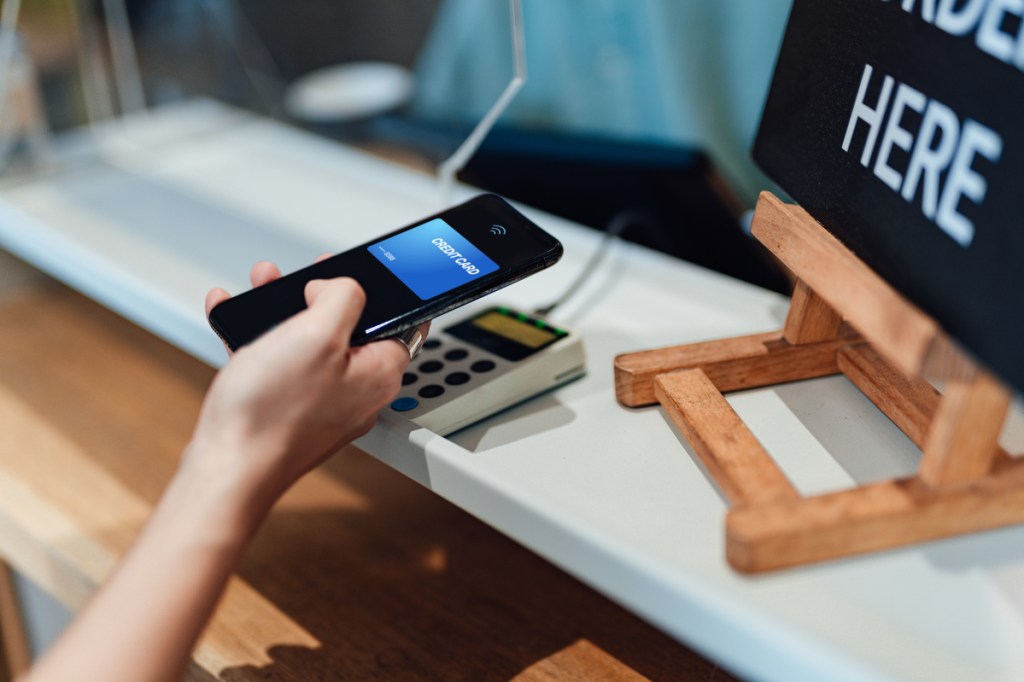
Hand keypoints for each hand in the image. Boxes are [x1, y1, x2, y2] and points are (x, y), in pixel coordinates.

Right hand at [186, 260, 418, 515]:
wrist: (226, 469)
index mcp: (378, 372)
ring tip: (262, 284)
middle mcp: (355, 391)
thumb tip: (338, 287)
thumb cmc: (272, 413)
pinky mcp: (285, 412)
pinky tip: (232, 313)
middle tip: (302, 278)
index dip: (379, 290)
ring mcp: (319, 404)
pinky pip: (276, 363)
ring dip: (284, 308)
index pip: (399, 321)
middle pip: (348, 328)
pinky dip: (257, 334)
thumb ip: (342, 296)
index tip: (357, 272)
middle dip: (318, 294)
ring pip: (308, 342)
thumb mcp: (317, 333)